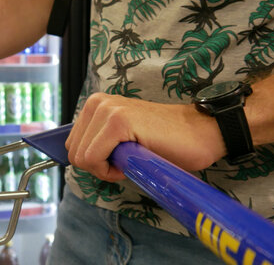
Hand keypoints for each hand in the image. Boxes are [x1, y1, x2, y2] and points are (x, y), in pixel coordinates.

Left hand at [65, 92, 226, 181]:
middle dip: (98, 167)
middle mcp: (98, 102)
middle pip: (74, 153)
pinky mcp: (118, 121)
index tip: (119, 160)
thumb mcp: (121, 140)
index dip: (95, 163)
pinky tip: (134, 160)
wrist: (200, 134)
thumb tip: (76, 159)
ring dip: (106, 169)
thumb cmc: (166, 142)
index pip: (73, 146)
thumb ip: (98, 142)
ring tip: (133, 158)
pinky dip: (110, 170)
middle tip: (128, 162)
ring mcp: (107, 109)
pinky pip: (94, 159)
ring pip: (82, 157)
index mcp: (96, 105)